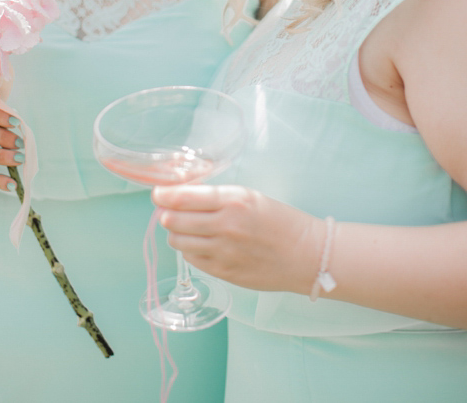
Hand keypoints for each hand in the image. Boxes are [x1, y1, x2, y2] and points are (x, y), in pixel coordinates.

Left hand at [153, 184, 316, 293]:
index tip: (159, 194)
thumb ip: (218, 197)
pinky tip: (205, 245)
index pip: (182, 196)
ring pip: (177, 241)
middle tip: (172, 211)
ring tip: (191, 229)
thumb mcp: (252, 197)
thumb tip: (182, 196)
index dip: (163, 195)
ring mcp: (222, 251)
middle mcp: (225, 225)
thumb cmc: (282, 221)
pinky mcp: (222, 271)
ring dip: (178, 233)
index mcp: (234, 200)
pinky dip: (191, 250)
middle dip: (168, 214)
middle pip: (172, 219)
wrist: (307, 254)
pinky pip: (191, 258)